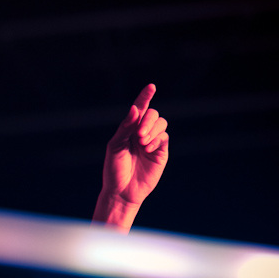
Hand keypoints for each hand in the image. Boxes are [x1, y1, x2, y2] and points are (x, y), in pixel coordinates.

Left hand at [93, 84, 168, 230]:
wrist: (122, 190)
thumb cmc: (114, 168)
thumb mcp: (115, 146)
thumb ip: (125, 128)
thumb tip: (135, 109)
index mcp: (129, 129)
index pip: (139, 109)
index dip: (145, 97)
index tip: (151, 86)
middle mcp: (142, 133)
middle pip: (153, 114)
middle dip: (147, 121)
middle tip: (138, 135)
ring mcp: (153, 142)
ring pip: (161, 124)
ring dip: (152, 129)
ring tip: (142, 142)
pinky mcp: (161, 152)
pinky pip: (164, 138)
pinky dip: (156, 140)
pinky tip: (147, 148)